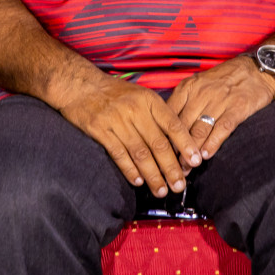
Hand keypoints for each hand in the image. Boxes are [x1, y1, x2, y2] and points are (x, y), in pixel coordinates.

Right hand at [54, 74, 200, 197]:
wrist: (78, 85)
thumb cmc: (114, 92)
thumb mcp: (140, 95)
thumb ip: (158, 115)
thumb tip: (179, 143)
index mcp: (148, 100)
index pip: (173, 125)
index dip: (186, 145)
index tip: (196, 162)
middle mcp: (134, 110)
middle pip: (158, 144)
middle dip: (171, 168)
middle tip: (179, 185)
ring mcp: (116, 120)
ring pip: (140, 153)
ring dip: (153, 175)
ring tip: (161, 190)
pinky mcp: (99, 130)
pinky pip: (118, 154)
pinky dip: (129, 169)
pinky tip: (138, 181)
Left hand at [168, 55, 274, 163]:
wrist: (256, 70)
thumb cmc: (223, 80)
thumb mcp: (198, 84)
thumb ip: (183, 102)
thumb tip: (166, 124)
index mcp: (187, 87)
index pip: (169, 113)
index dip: (163, 134)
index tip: (158, 151)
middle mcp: (200, 94)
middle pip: (182, 124)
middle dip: (175, 147)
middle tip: (170, 165)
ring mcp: (219, 100)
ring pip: (200, 128)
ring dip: (192, 150)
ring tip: (186, 166)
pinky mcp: (238, 108)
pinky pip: (222, 128)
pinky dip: (213, 142)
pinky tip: (206, 155)